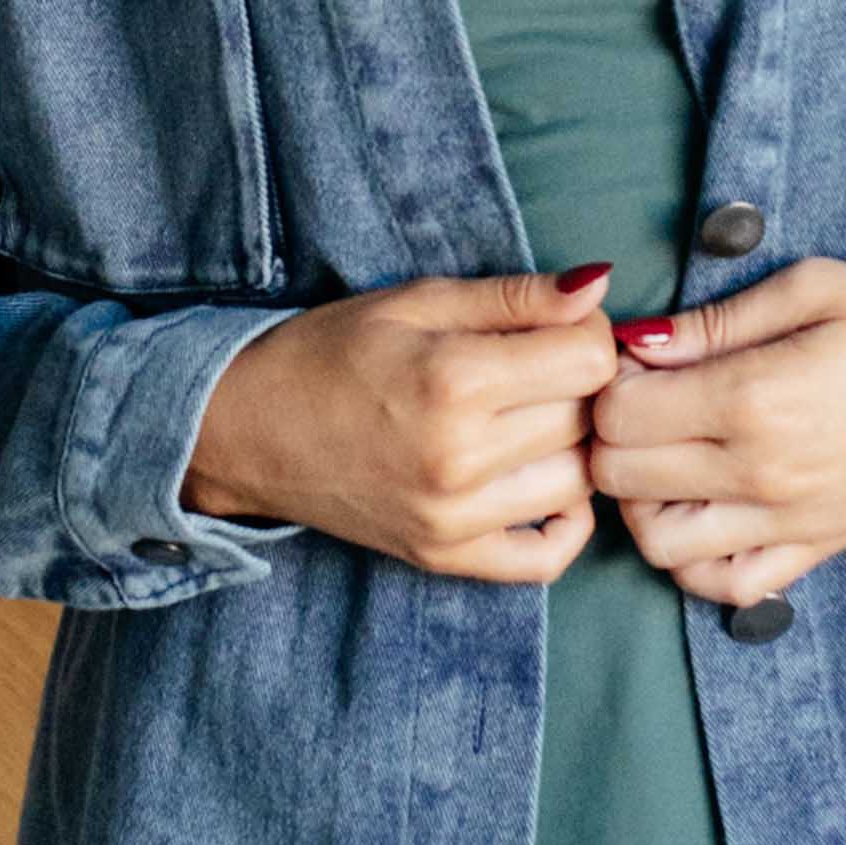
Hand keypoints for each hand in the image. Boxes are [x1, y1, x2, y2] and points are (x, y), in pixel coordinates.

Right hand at [178, 261, 619, 581]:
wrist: (246, 428)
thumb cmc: (330, 351)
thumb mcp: (418, 300)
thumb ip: (514, 296)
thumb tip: (599, 286)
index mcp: (454, 379)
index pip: (590, 359)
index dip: (588, 331)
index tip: (557, 325)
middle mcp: (460, 457)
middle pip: (587, 416)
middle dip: (578, 382)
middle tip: (541, 364)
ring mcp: (453, 517)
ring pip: (579, 480)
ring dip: (572, 444)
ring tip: (535, 416)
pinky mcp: (444, 557)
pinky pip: (546, 558)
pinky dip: (566, 523)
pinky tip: (544, 481)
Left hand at [586, 256, 845, 604]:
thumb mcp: (812, 287)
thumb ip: (716, 320)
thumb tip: (637, 341)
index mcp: (753, 397)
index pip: (619, 414)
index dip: (610, 384)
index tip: (639, 363)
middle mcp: (758, 473)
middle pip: (622, 477)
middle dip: (612, 437)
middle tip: (643, 404)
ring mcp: (783, 523)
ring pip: (657, 542)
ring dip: (640, 501)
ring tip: (664, 458)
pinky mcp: (810, 552)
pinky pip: (722, 585)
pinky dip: (691, 561)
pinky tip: (700, 513)